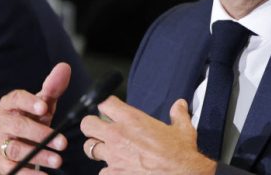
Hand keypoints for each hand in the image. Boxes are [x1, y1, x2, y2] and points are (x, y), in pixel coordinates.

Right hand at [0, 63, 71, 174]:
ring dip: (38, 156)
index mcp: (7, 105)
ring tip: (58, 161)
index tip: (44, 107)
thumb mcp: (39, 109)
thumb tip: (64, 67)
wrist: (3, 154)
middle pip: (17, 125)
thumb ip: (51, 90)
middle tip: (63, 143)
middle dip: (41, 134)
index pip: (15, 98)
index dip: (28, 102)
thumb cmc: (26, 126)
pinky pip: (12, 170)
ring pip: (15, 149)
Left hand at [80, 97, 215, 174]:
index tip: (110, 111)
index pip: (104, 103)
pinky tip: (118, 170)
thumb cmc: (181, 154)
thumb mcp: (183, 130)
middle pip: (87, 124)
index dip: (106, 106)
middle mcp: (117, 135)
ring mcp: (113, 155)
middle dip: (92, 127)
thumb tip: (180, 105)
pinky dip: (109, 171)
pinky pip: (102, 171)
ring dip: (98, 149)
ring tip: (108, 152)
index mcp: (131, 119)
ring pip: (89, 148)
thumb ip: (178, 114)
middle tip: (100, 131)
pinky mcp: (114, 174)